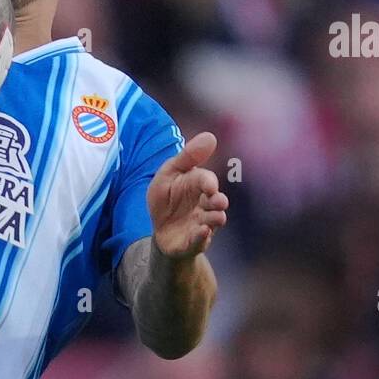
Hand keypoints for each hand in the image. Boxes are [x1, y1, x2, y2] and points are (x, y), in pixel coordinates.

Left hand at [147, 131, 228, 259]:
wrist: (161, 230)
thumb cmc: (166, 198)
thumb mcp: (168, 174)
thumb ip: (187, 157)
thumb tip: (211, 136)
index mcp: (198, 186)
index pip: (206, 181)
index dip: (208, 182)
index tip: (210, 186)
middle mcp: (205, 204)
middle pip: (216, 202)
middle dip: (218, 201)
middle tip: (217, 201)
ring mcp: (202, 223)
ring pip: (213, 221)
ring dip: (214, 219)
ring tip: (212, 219)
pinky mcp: (194, 242)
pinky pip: (200, 241)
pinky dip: (201, 237)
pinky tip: (202, 232)